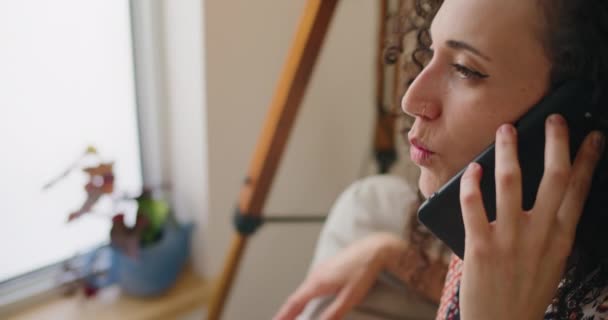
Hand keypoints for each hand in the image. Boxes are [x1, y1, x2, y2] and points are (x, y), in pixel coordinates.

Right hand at [273, 233, 405, 319]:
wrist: (374, 249)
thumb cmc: (364, 270)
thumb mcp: (350, 297)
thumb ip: (333, 314)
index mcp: (318, 283)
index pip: (294, 303)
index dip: (283, 315)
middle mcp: (316, 275)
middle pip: (295, 297)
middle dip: (286, 312)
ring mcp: (321, 270)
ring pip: (302, 290)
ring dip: (295, 304)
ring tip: (290, 316)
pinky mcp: (327, 268)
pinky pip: (309, 284)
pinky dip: (303, 296)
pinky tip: (307, 300)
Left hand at [458, 115, 603, 318]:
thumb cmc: (524, 293)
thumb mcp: (550, 263)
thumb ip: (550, 231)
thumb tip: (548, 196)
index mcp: (561, 240)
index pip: (579, 192)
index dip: (587, 161)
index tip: (592, 136)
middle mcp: (540, 236)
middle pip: (554, 179)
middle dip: (556, 143)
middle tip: (553, 118)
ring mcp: (509, 241)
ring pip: (511, 182)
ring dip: (508, 151)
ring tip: (505, 130)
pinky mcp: (479, 247)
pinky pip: (473, 205)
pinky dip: (472, 183)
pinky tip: (472, 168)